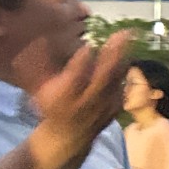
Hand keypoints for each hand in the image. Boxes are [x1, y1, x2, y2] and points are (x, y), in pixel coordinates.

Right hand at [30, 31, 132, 153]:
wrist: (69, 135)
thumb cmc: (53, 106)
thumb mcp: (41, 89)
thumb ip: (41, 67)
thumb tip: (40, 41)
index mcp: (65, 97)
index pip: (74, 78)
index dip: (81, 63)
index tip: (87, 45)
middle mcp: (87, 102)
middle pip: (102, 77)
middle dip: (111, 55)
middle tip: (120, 33)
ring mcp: (105, 106)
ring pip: (116, 78)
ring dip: (123, 56)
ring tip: (127, 34)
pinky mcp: (116, 105)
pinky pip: (122, 83)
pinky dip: (124, 66)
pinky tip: (127, 50)